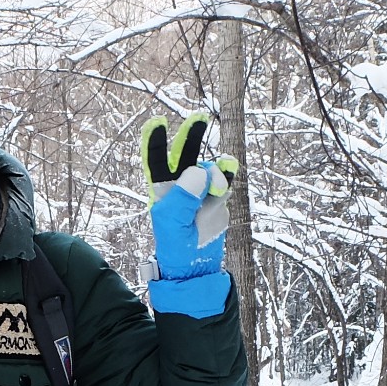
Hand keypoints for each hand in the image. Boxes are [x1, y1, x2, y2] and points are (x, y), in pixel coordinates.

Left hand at [141, 112, 238, 314]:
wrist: (197, 267)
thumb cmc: (177, 246)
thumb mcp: (174, 222)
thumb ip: (184, 196)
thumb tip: (199, 170)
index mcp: (163, 191)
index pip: (157, 160)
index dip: (156, 140)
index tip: (158, 122)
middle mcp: (180, 187)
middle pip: (184, 154)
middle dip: (190, 136)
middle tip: (199, 118)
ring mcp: (200, 191)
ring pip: (208, 166)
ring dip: (215, 169)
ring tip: (218, 187)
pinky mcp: (217, 198)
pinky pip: (224, 177)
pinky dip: (228, 171)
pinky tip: (230, 169)